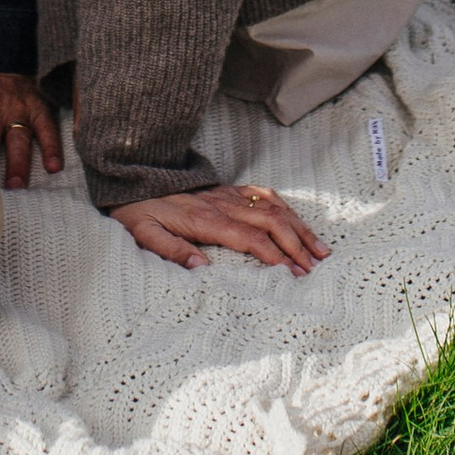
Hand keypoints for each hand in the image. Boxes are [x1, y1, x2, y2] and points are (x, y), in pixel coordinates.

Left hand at [112, 185, 326, 274]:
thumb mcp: (144, 234)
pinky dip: (287, 210)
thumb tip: (200, 268)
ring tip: (319, 250)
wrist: (134, 180)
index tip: (293, 273)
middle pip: (271, 222)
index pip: (250, 238)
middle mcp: (223, 204)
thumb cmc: (139, 212)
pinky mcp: (230, 190)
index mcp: (206, 220)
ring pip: (274, 208)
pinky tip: (298, 224)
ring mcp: (229, 195)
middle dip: (296, 245)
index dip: (274, 255)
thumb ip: (171, 250)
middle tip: (314, 269)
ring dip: (299, 228)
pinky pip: (265, 196)